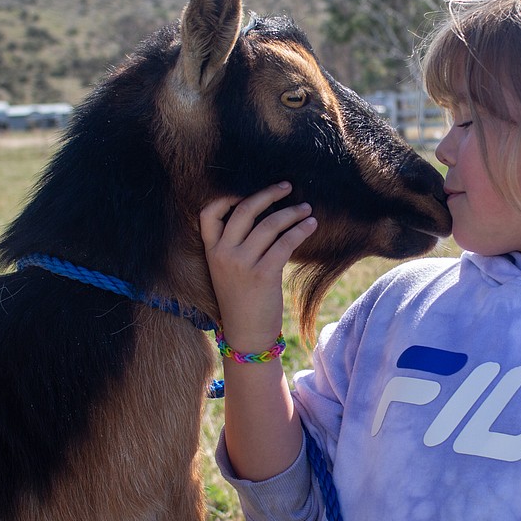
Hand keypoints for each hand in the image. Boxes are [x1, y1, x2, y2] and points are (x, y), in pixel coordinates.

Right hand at [199, 182, 316, 354]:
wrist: (246, 334)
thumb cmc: (242, 299)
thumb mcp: (228, 270)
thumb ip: (237, 245)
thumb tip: (266, 215)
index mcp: (211, 251)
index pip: (209, 213)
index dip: (227, 197)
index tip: (249, 188)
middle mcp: (223, 254)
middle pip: (244, 210)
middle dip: (268, 194)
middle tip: (287, 186)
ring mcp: (241, 264)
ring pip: (269, 224)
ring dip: (291, 212)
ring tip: (307, 208)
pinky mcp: (263, 275)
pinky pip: (285, 243)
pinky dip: (300, 230)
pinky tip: (311, 225)